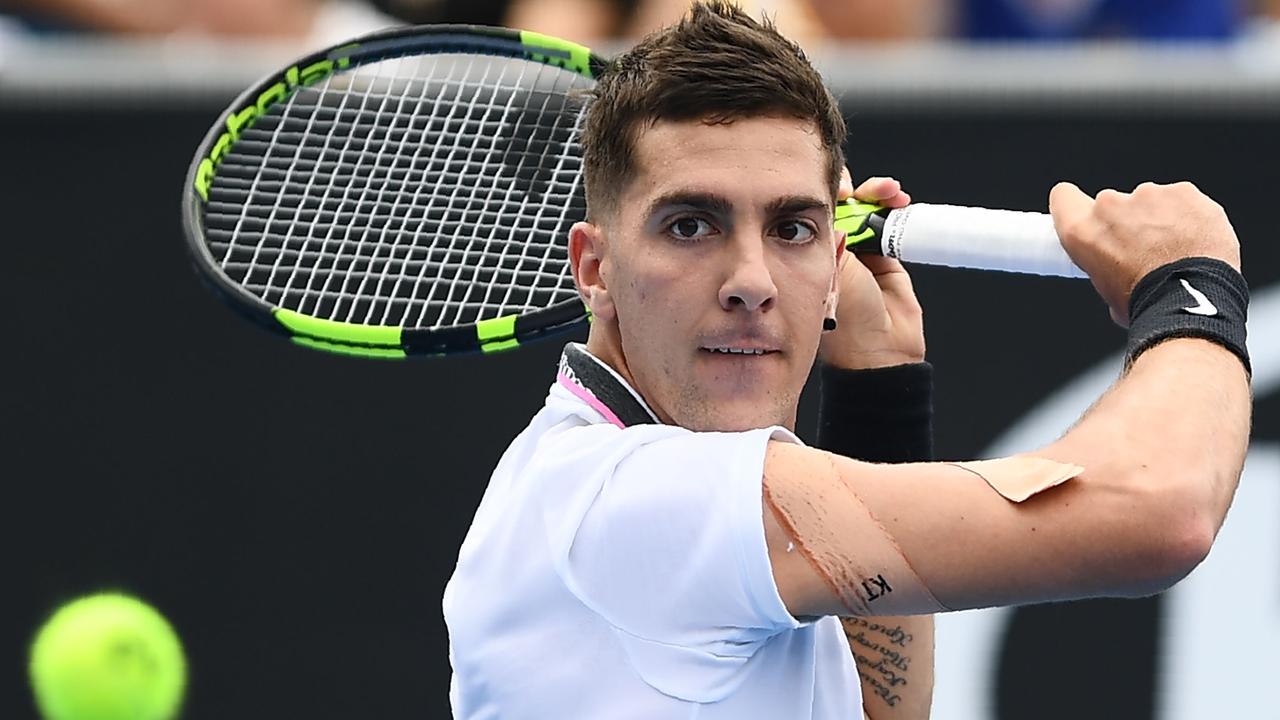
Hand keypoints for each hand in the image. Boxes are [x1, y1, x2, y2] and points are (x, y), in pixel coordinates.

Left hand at [818, 171, 924, 369]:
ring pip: (868, 207)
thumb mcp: (834, 270)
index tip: (835, 185)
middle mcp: (837, 247)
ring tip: (887, 191)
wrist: (879, 350)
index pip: (817, 210)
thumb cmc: (847, 319)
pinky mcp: (887, 254)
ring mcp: (862, 250)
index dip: (827, 192)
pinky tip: (897, 200)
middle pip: (844, 202)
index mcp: (813, 251)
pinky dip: (894, 206)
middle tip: (858, 188)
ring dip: (878, 193)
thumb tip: (835, 200)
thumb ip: (836, 235)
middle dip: (854, 187)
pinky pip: (891, 221)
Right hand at [1049, 182, 1240, 326]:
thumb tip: (1119, 270)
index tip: (1084, 215)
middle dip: (1126, 222)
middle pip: (1112, 203)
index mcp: (1083, 232)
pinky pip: (1183, 200)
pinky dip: (1189, 216)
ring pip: (1151, 202)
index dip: (1073, 205)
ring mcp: (1149, 195)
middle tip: (1144, 251)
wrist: (1194, 301)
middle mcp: (1110, 207)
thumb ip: (1105, 267)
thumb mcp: (1108, 294)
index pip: (1063, 198)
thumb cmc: (1151, 303)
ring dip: (1160, 220)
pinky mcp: (1184, 192)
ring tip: (1178, 250)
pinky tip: (1198, 240)